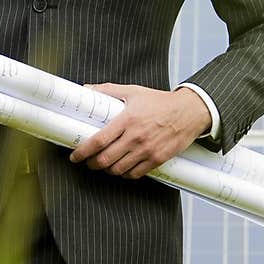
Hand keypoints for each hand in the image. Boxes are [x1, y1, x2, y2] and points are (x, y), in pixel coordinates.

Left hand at [68, 83, 211, 178]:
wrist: (188, 112)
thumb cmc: (160, 102)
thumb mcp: (133, 91)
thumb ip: (108, 91)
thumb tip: (87, 89)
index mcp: (127, 120)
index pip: (99, 140)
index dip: (83, 151)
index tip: (75, 156)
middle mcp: (136, 137)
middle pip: (105, 159)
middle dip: (92, 164)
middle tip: (88, 161)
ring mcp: (147, 150)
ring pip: (118, 169)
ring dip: (107, 170)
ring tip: (104, 164)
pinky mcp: (157, 159)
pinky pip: (135, 174)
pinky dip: (124, 174)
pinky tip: (122, 168)